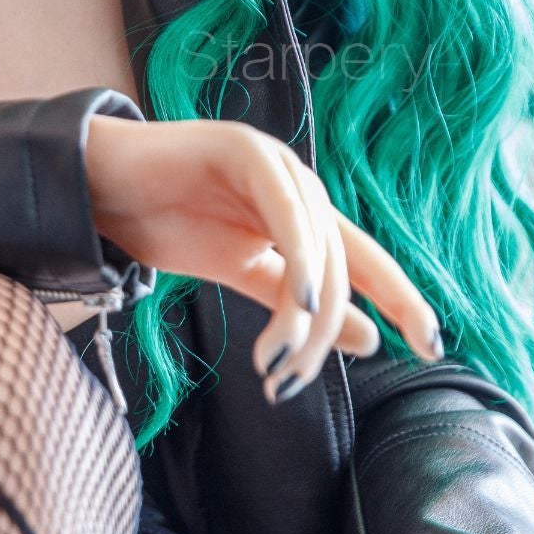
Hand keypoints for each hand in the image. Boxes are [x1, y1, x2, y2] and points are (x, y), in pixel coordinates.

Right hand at [84, 115, 441, 394]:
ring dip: (303, 316)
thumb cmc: (167, 224)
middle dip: (321, 335)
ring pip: (317, 250)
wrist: (100, 188)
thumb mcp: (241, 275)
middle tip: (286, 382)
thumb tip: (370, 340)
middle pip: (340, 269)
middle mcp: (302, 188)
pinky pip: (286, 214)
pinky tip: (299, 301)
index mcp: (306, 216)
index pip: (367, 262)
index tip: (434, 345)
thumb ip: (296, 304)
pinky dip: (300, 258)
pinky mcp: (247, 152)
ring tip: (275, 361)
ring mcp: (278, 165)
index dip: (403, 299)